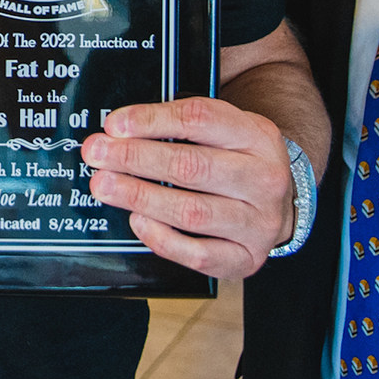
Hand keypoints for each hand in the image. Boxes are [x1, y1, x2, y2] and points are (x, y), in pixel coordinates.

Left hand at [80, 96, 294, 279]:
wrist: (280, 203)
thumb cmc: (239, 161)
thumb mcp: (226, 130)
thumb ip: (181, 126)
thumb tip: (119, 132)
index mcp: (258, 137)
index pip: (201, 120)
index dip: (152, 120)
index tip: (115, 124)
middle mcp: (264, 179)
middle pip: (193, 167)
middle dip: (136, 159)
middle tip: (98, 154)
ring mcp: (259, 223)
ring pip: (192, 212)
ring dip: (140, 197)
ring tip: (105, 186)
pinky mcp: (246, 258)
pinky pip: (199, 254)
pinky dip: (162, 238)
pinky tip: (138, 221)